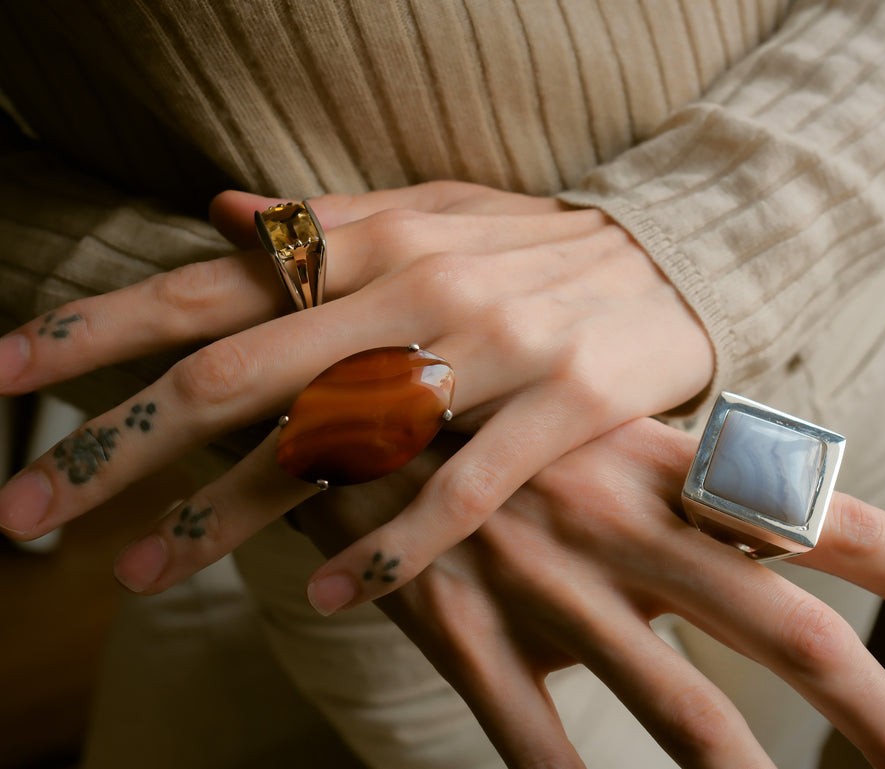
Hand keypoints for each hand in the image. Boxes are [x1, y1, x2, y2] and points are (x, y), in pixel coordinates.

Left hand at [0, 182, 711, 604]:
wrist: (677, 256)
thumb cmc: (536, 244)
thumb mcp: (431, 210)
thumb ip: (326, 224)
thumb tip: (221, 213)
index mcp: (374, 239)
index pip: (206, 287)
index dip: (97, 330)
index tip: (4, 378)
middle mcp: (417, 289)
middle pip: (239, 374)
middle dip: (120, 445)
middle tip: (26, 510)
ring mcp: (492, 349)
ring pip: (334, 444)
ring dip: (225, 514)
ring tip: (138, 575)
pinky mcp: (562, 408)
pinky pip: (460, 490)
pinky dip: (389, 546)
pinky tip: (322, 595)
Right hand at [293, 418, 884, 768]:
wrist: (329, 380)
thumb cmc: (466, 390)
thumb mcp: (573, 412)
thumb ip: (653, 481)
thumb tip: (722, 540)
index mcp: (654, 457)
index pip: (819, 514)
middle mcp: (618, 518)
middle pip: (781, 623)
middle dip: (879, 705)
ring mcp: (542, 576)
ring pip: (673, 701)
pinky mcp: (457, 623)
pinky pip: (528, 734)